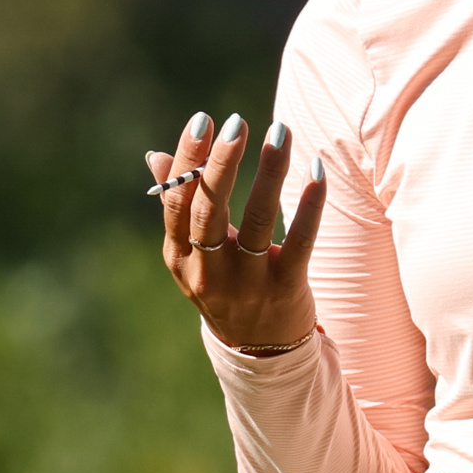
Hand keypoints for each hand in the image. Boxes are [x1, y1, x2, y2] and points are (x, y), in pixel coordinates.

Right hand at [148, 111, 325, 350]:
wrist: (259, 354)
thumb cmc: (223, 286)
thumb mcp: (192, 253)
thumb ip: (178, 205)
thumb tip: (155, 155)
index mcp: (180, 255)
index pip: (177, 201)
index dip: (187, 159)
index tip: (202, 119)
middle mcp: (208, 270)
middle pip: (210, 209)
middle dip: (222, 162)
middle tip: (236, 122)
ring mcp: (247, 282)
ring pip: (258, 220)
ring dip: (269, 172)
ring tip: (279, 131)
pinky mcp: (285, 289)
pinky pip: (300, 242)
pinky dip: (309, 205)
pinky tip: (317, 170)